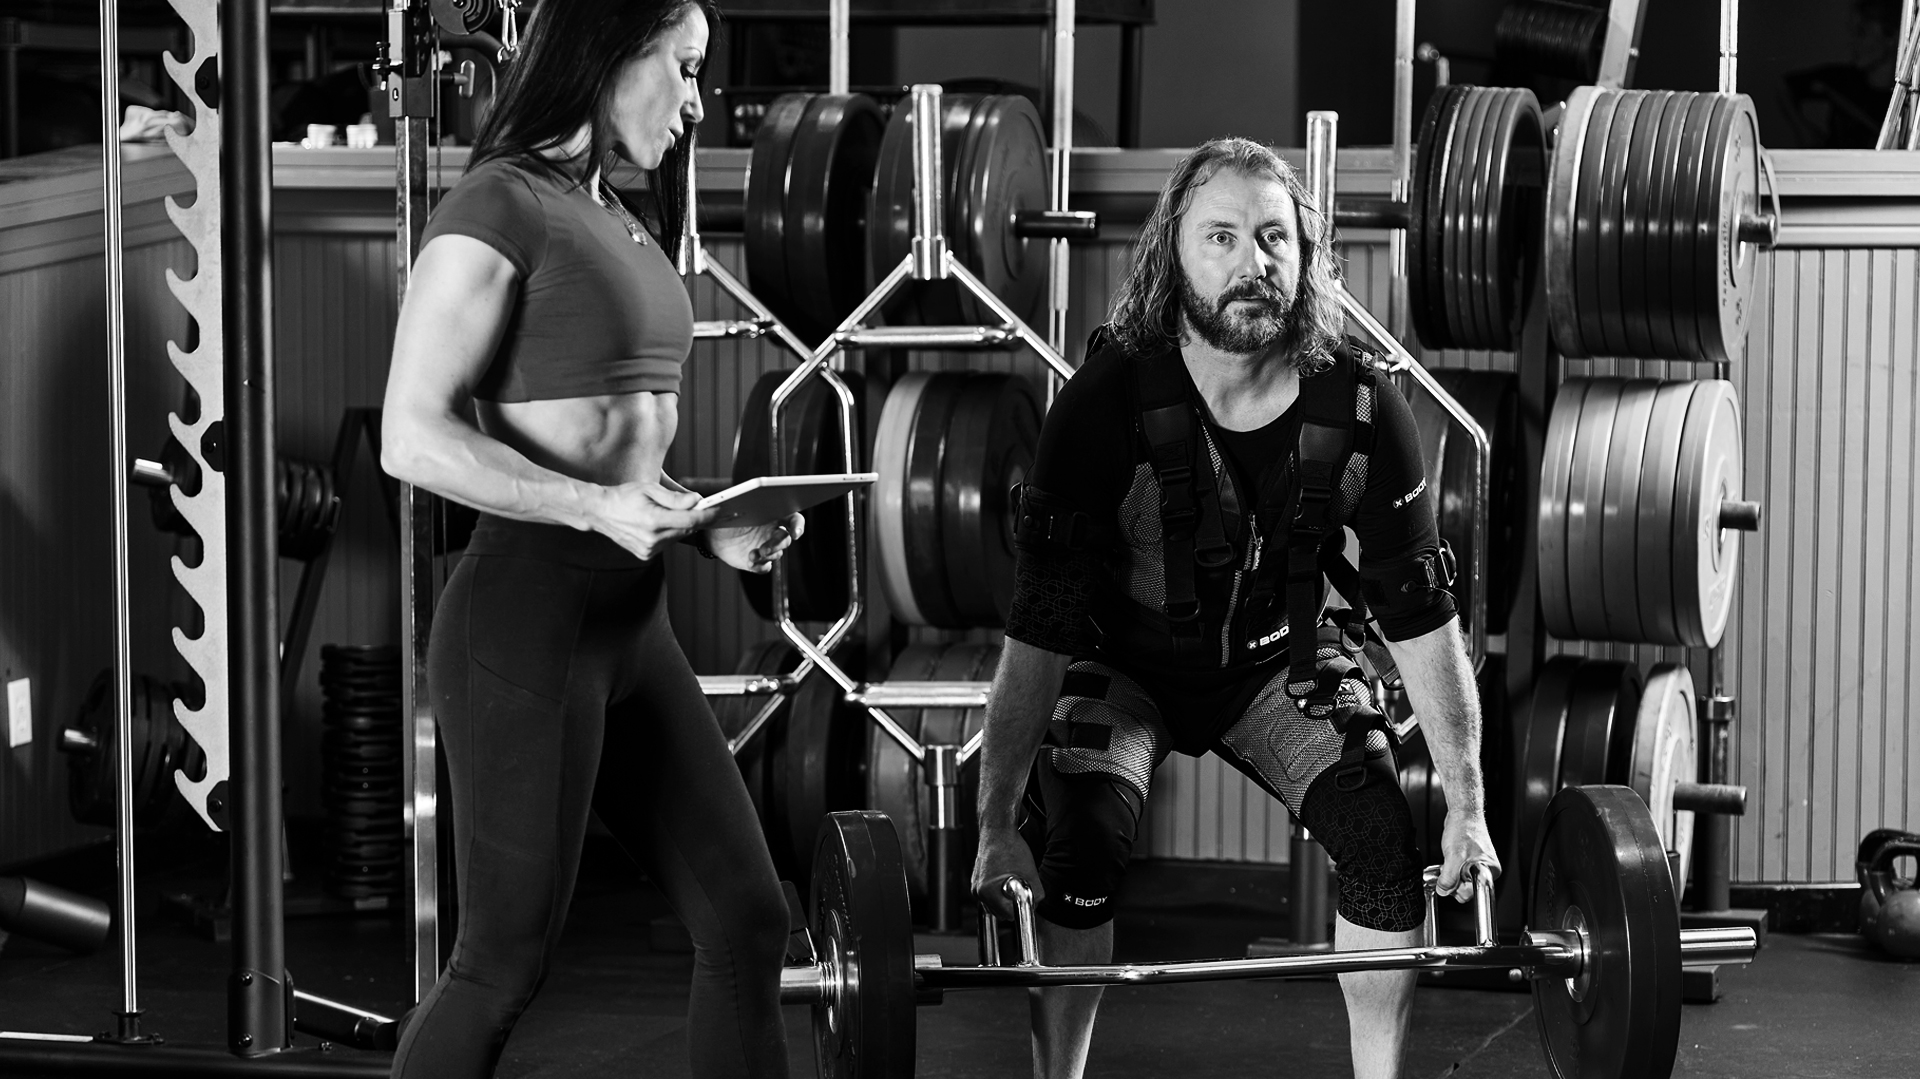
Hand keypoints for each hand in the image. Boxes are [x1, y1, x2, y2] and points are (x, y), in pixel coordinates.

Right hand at [593, 482, 716, 560]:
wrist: (600, 512)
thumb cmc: (623, 497)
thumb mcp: (649, 489)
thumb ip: (675, 497)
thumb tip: (697, 501)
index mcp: (653, 521)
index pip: (690, 520)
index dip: (707, 514)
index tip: (719, 509)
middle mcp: (652, 539)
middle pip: (687, 529)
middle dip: (696, 518)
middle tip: (703, 506)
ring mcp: (649, 549)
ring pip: (678, 537)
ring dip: (681, 525)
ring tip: (672, 512)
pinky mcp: (646, 555)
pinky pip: (667, 543)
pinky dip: (669, 533)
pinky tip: (660, 523)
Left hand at [707, 512, 804, 573]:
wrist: (715, 536)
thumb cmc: (726, 517)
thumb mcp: (727, 507)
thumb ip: (730, 504)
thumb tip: (717, 506)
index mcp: (772, 516)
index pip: (793, 519)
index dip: (798, 525)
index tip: (795, 533)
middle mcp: (772, 532)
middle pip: (785, 540)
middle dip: (777, 545)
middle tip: (764, 549)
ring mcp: (766, 548)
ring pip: (776, 555)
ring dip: (766, 556)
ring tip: (752, 555)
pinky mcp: (758, 561)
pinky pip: (765, 566)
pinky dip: (760, 566)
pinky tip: (750, 562)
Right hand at [971, 825, 1042, 919]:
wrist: (998, 831)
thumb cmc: (1011, 847)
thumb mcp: (1030, 873)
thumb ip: (1036, 894)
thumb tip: (1036, 905)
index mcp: (988, 891)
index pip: (1008, 915)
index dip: (1021, 908)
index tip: (1025, 900)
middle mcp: (978, 891)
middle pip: (1000, 913)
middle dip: (1012, 905)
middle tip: (1021, 890)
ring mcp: (975, 887)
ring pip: (994, 906)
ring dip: (1005, 900)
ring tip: (1013, 884)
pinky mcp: (976, 882)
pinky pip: (990, 897)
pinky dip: (999, 893)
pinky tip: (1005, 880)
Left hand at [1435, 809, 1500, 903]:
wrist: (1462, 813)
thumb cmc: (1464, 829)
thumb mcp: (1454, 856)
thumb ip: (1449, 877)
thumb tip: (1444, 890)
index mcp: (1489, 871)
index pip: (1472, 893)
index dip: (1457, 888)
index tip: (1449, 880)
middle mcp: (1486, 870)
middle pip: (1466, 888)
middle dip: (1453, 880)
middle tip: (1447, 867)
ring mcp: (1478, 865)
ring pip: (1461, 880)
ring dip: (1450, 873)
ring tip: (1448, 860)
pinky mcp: (1470, 860)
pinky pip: (1459, 871)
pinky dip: (1451, 868)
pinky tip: (1449, 858)